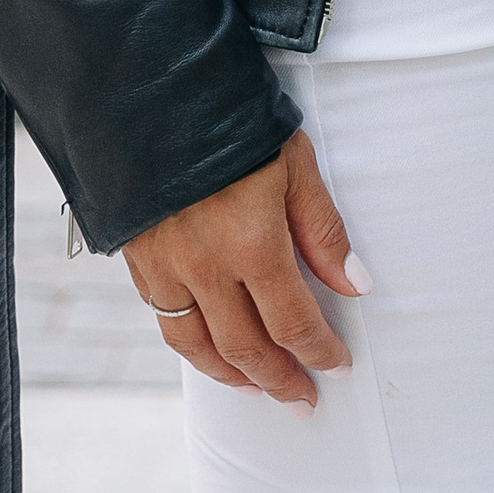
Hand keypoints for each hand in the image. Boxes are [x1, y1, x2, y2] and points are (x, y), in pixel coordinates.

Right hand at [122, 129, 363, 402]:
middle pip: (246, 347)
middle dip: (279, 379)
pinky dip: (191, 346)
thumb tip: (355, 285)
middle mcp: (206, 268)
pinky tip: (208, 349)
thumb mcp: (293, 163)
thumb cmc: (232, 119)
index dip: (318, 351)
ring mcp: (166, 267)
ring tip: (258, 388)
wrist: (149, 91)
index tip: (338, 365)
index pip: (293, 322)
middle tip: (303, 400)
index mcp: (252, 245)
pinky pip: (165, 320)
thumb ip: (322, 229)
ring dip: (233, 375)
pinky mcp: (138, 259)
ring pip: (199, 346)